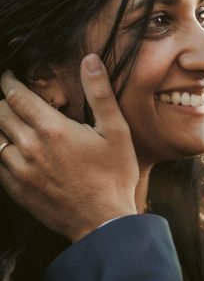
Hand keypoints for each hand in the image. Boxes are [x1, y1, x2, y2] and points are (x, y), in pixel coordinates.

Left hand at [0, 54, 138, 241]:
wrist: (102, 221)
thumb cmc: (114, 174)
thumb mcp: (116, 130)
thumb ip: (100, 92)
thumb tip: (90, 59)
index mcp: (52, 129)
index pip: (16, 95)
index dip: (9, 81)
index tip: (10, 75)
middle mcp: (29, 147)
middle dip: (2, 99)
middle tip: (10, 94)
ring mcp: (19, 170)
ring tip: (8, 117)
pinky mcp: (16, 189)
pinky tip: (10, 146)